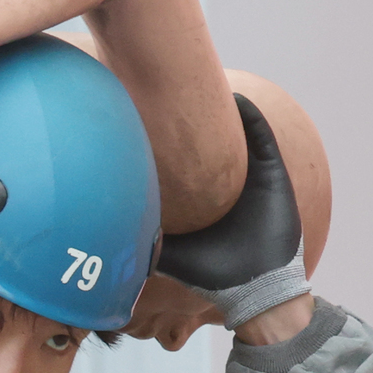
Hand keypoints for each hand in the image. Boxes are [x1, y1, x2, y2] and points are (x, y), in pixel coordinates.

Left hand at [155, 94, 308, 327]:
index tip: (143, 118)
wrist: (259, 289)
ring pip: (233, 132)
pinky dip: (250, 116)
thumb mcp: (169, 257)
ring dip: (219, 111)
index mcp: (202, 198)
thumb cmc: (212, 277)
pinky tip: (233, 98)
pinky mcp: (272, 172)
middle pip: (205, 140)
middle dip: (188, 118)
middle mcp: (225, 183)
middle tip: (164, 92)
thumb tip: (101, 239)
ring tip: (199, 83)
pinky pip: (262, 136)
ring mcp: (249, 175)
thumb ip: (142, 245)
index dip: (166, 141)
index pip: (182, 161)